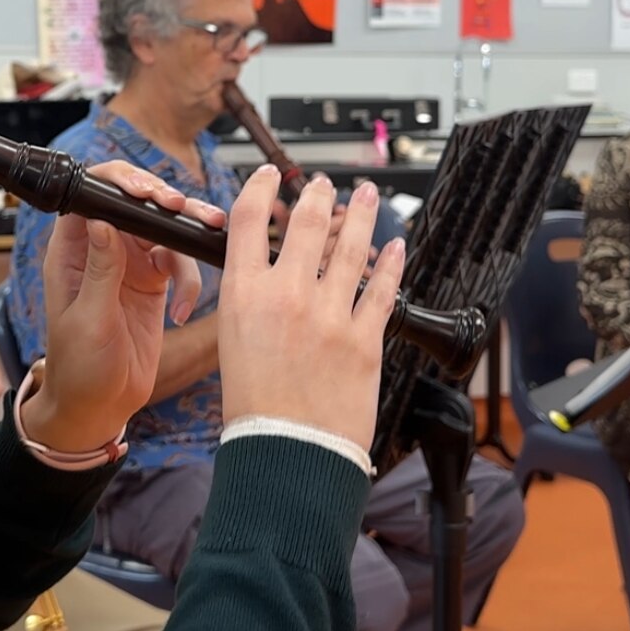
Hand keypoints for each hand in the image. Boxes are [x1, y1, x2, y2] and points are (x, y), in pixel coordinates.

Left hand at [23, 161, 218, 454]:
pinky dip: (190, 278)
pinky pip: (179, 262)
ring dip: (185, 233)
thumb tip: (102, 220)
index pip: (90, 196)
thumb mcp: (88, 319)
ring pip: (162, 229)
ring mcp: (129, 264)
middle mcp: (101, 250)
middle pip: (133, 204)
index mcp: (72, 251)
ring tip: (207, 231)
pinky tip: (183, 308)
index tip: (145, 191)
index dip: (117, 184)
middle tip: (183, 208)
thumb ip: (100, 270)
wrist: (100, 406)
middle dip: (161, 200)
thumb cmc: (79, 367)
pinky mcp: (154, 283)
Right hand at [216, 168, 408, 449]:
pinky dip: (392, 263)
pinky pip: (384, 289)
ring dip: (362, 214)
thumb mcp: (233, 342)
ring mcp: (329, 314)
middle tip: (324, 185)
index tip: (268, 176)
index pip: (248, 220)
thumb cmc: (255, 409)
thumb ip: (253, 302)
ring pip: (351, 246)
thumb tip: (271, 275)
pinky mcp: (365, 338)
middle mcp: (286, 295)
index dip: (259, 188)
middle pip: (307, 222)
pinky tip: (396, 247)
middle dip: (318, 194)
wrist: (288, 454)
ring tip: (366, 196)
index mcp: (244, 295)